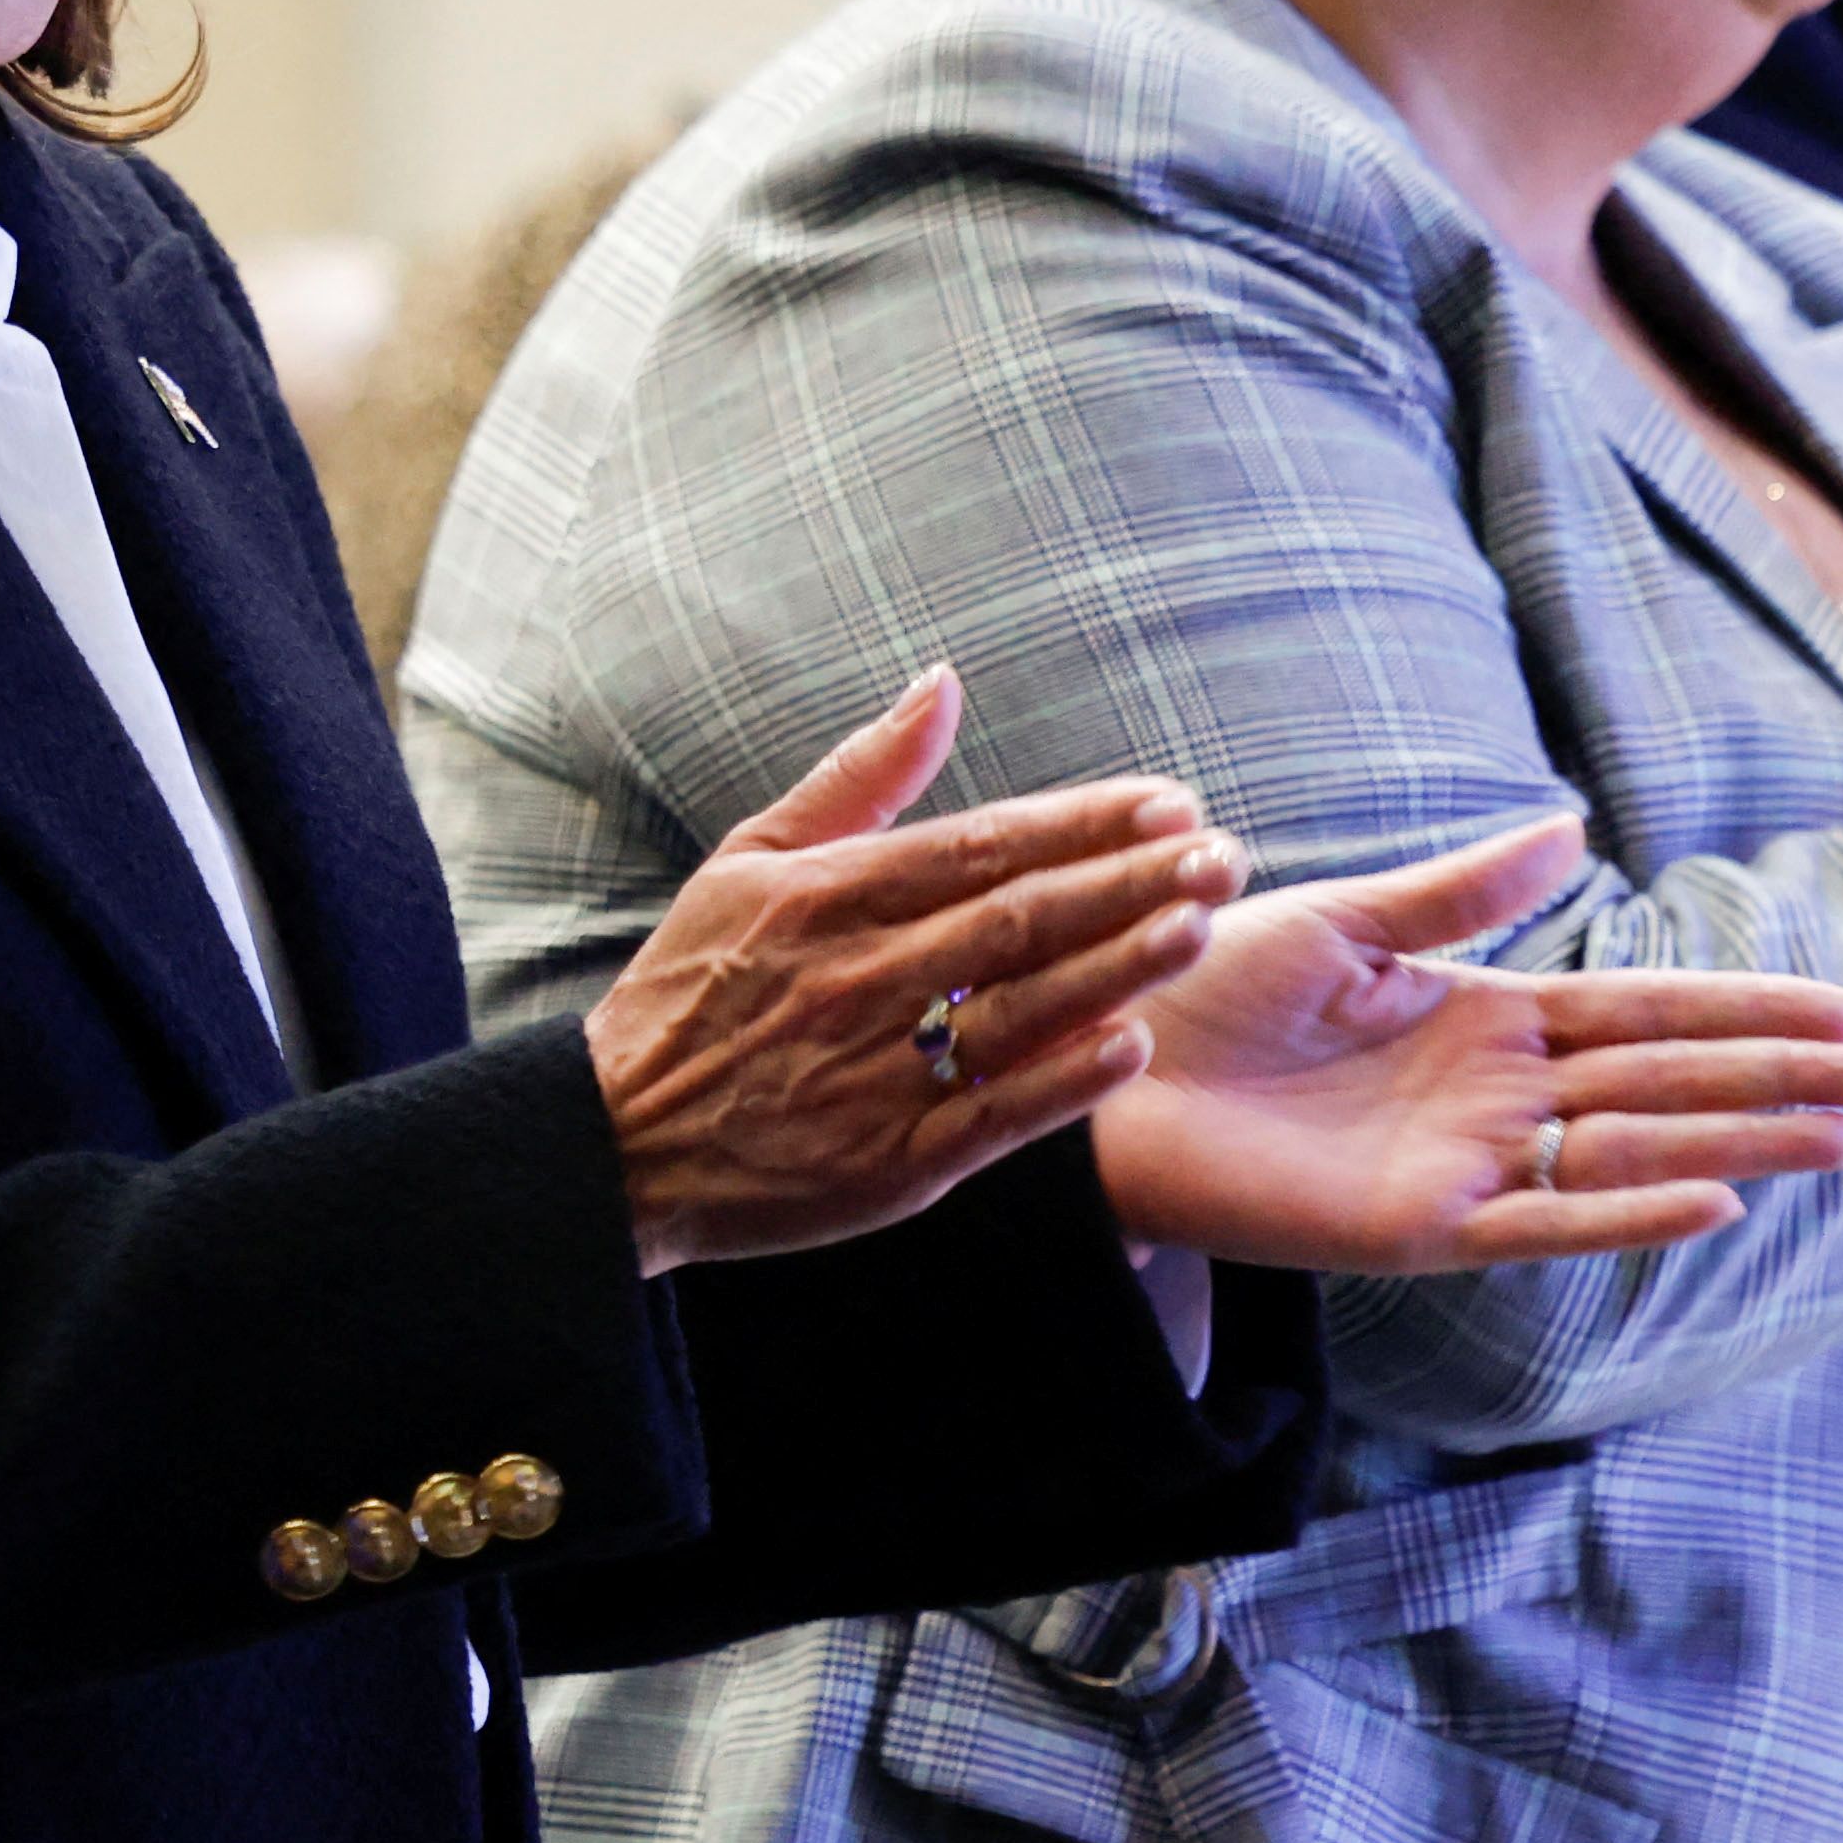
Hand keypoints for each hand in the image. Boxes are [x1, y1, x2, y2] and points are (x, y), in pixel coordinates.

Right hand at [585, 669, 1241, 1277]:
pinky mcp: (888, 1160)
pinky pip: (993, 1115)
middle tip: (1225, 855)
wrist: (618, 1141)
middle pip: (1020, 919)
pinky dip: (1064, 1081)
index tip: (1172, 803)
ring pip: (1020, 1009)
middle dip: (1131, 883)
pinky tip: (1133, 1045)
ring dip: (1119, 965)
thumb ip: (858, 776)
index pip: (983, 844)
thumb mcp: (748, 860)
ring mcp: (874, 1072)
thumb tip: (942, 682)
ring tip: (1200, 927)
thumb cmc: (690, 991)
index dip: (1085, 823)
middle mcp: (857, 976)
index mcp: (826, 896)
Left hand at [1083, 810, 1842, 1275]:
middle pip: (1668, 1085)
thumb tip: (1575, 827)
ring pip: (1632, 1152)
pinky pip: (1544, 1221)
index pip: (1648, 1013)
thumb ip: (1465, 890)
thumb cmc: (1205, 995)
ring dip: (1739, 1142)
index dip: (1747, 1011)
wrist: (1104, 1070)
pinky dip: (1627, 1212)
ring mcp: (1466, 1167)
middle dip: (1778, 1082)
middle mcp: (1495, 1101)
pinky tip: (1715, 1199)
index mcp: (1487, 1021)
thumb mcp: (1347, 922)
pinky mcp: (1418, 1229)